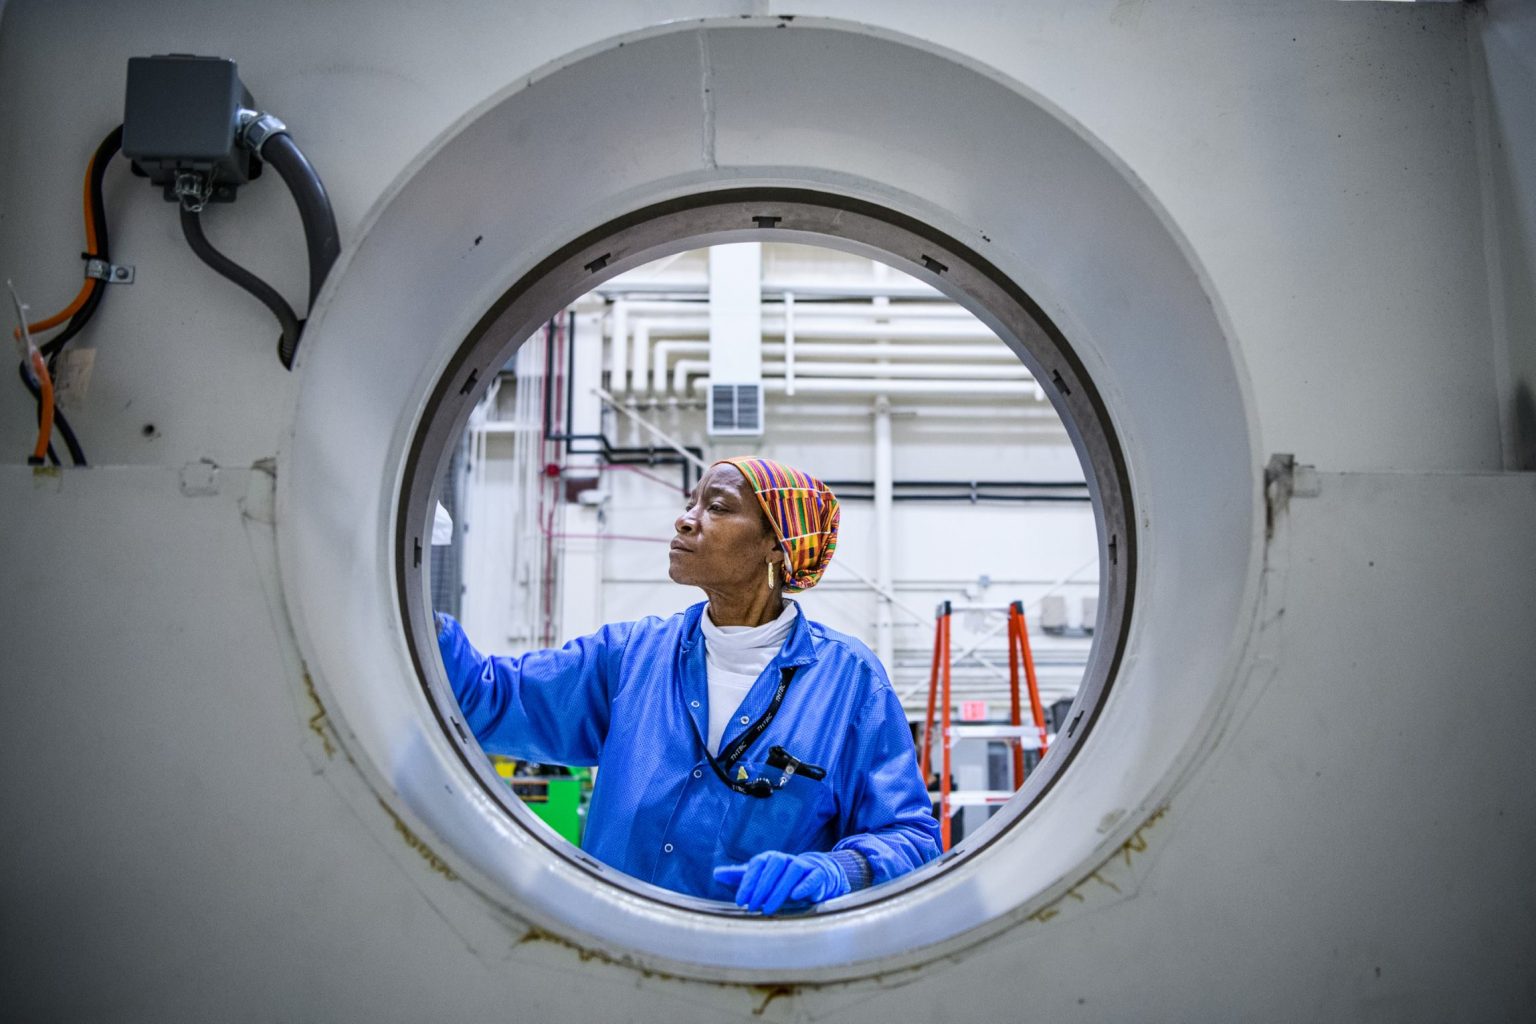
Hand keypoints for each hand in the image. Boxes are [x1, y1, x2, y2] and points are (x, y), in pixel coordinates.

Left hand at [712, 850, 848, 914]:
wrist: (814, 875)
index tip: (740, 901)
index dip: (748, 882)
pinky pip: (813, 877)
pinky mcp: (818, 875)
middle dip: (761, 887)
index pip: (757, 865)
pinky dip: (805, 885)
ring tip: (769, 909)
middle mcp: (786, 859)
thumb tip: (716, 874)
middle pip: (774, 866)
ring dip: (780, 889)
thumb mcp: (759, 878)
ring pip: (793, 870)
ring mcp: (803, 865)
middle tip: (752, 908)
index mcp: (770, 858)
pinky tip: (796, 896)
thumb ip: (740, 877)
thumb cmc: (781, 880)